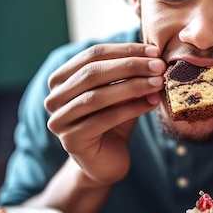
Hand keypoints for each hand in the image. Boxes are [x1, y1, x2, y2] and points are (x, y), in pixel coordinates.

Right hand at [44, 43, 165, 184]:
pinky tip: (152, 103)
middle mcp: (54, 98)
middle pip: (92, 73)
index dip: (124, 51)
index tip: (153, 51)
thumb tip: (152, 55)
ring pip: (97, 97)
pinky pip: (104, 119)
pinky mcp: (71, 141)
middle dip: (130, 66)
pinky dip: (131, 109)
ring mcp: (59, 120)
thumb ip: (128, 74)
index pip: (92, 55)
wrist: (106, 162)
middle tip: (158, 66)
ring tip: (158, 83)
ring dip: (132, 87)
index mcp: (61, 79)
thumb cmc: (114, 122)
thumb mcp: (120, 92)